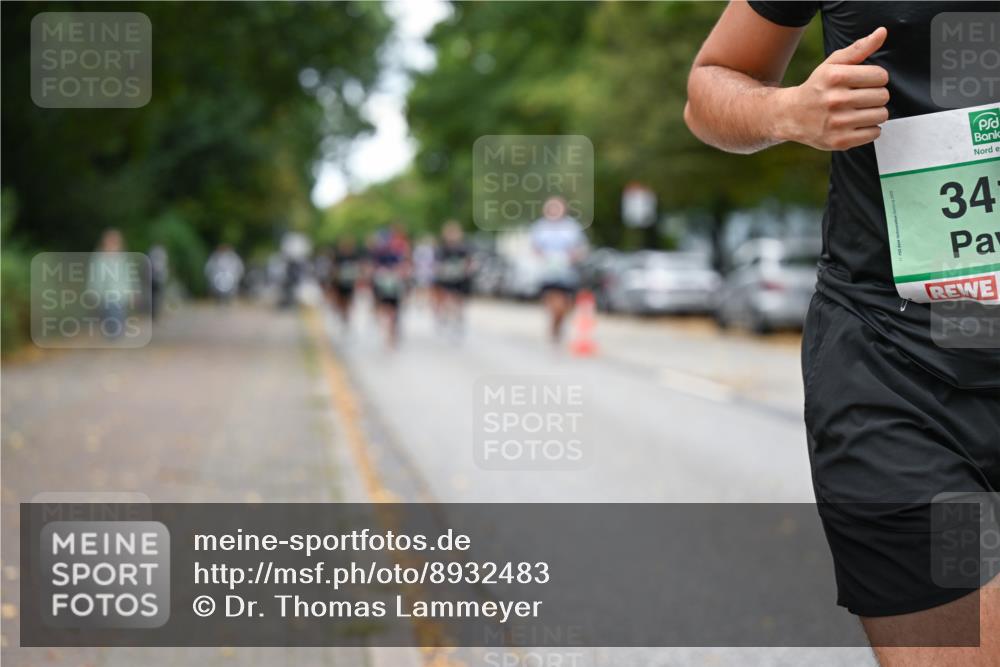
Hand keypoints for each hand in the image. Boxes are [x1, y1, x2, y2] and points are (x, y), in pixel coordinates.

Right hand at [776, 27, 889, 150]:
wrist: (791, 115)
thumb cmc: (817, 87)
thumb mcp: (833, 64)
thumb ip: (859, 49)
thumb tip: (882, 32)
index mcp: (835, 77)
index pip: (880, 76)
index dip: (876, 78)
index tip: (865, 82)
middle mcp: (835, 100)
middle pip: (883, 96)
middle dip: (876, 96)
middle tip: (861, 98)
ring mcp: (837, 123)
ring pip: (881, 115)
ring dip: (875, 113)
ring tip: (860, 111)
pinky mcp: (839, 141)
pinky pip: (874, 133)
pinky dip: (870, 129)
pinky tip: (856, 124)